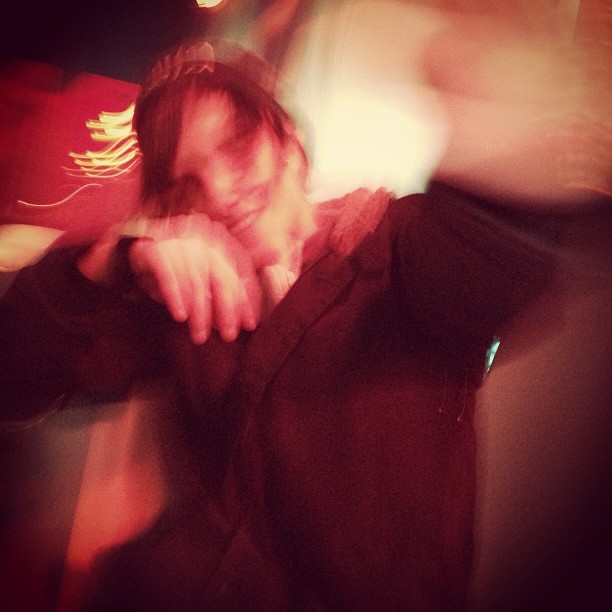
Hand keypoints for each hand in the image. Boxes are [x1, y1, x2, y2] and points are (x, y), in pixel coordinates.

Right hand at [129, 214, 261, 343]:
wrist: (127, 254)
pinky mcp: (152, 247)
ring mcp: (176, 239)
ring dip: (199, 311)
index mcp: (218, 238)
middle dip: (226, 309)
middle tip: (229, 335)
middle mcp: (200, 235)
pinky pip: (167, 273)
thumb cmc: (174, 271)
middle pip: (220, 276)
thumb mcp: (201, 278)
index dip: (246, 299)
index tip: (249, 323)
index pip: (239, 271)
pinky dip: (175, 296)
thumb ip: (220, 291)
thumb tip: (244, 320)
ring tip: (200, 335)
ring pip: (195, 279)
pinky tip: (180, 316)